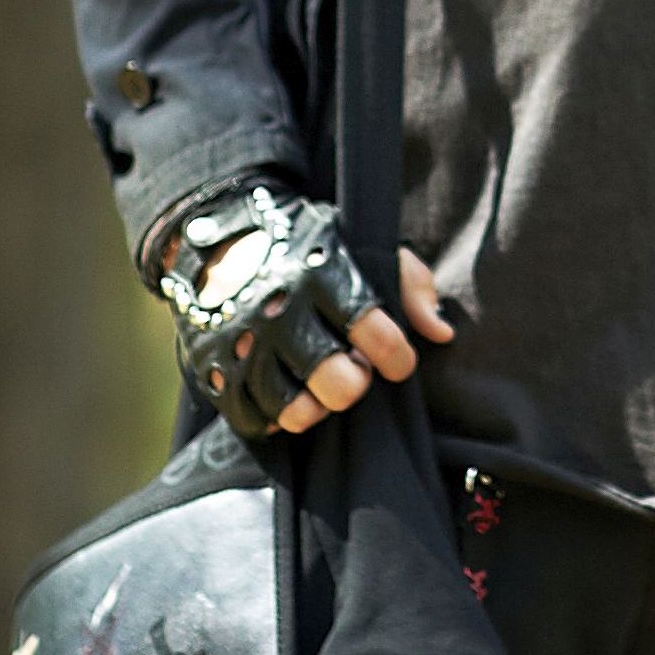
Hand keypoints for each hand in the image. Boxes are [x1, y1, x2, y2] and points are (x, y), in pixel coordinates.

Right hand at [158, 183, 453, 439]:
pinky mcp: (213, 366)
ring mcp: (243, 342)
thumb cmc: (305, 247)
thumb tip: (441, 332)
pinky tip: (286, 396)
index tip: (398, 361)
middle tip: (353, 372)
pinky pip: (252, 417)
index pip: (375, 331)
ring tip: (321, 390)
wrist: (217, 236)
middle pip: (336, 380)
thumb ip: (409, 283)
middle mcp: (280, 309)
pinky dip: (273, 416)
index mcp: (321, 274)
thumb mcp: (361, 245)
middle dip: (355, 383)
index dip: (397, 356)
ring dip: (316, 406)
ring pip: (294, 408)